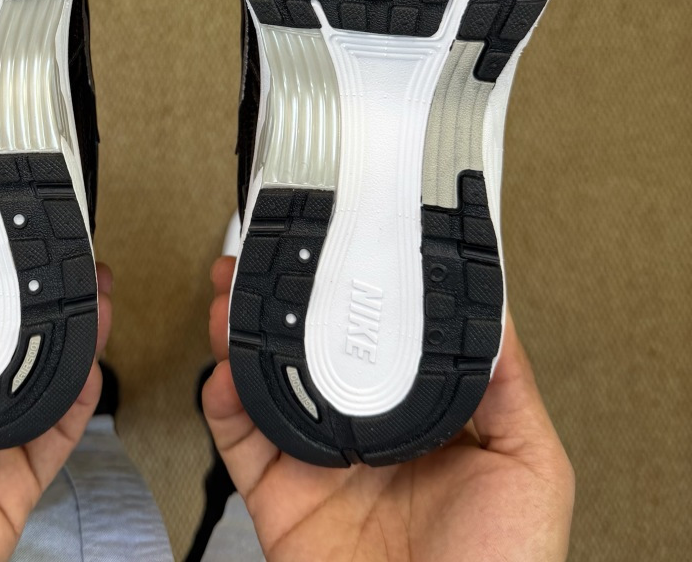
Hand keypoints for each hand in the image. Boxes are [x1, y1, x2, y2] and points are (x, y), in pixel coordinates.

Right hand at [203, 256, 574, 561]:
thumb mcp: (531, 469)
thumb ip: (508, 390)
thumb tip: (494, 314)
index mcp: (420, 425)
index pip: (378, 344)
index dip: (354, 298)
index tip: (342, 254)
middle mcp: (363, 437)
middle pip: (311, 354)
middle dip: (284, 303)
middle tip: (267, 261)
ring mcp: (317, 464)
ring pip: (267, 384)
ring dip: (243, 335)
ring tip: (235, 297)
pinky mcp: (278, 497)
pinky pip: (238, 439)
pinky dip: (220, 401)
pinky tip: (225, 368)